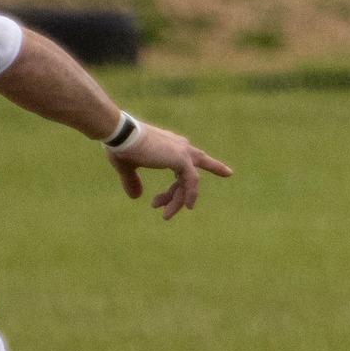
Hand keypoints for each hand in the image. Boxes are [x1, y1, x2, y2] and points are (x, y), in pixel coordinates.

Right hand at [106, 124, 232, 219]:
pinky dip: (190, 194)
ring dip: (179, 200)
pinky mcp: (182, 159)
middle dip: (214, 167)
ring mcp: (182, 152)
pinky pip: (192, 182)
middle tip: (228, 173)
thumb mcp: (127, 166)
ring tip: (166, 216)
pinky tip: (187, 206)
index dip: (182, 178)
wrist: (121, 134)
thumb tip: (136, 197)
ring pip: (190, 181)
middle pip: (197, 163)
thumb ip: (134, 181)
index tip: (191, 183)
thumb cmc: (121, 146)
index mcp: (169, 146)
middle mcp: (179, 147)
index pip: (183, 162)